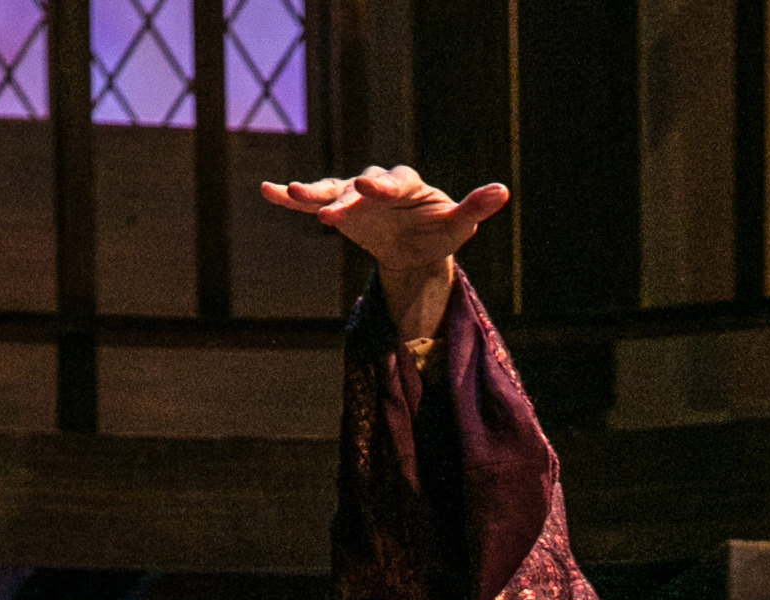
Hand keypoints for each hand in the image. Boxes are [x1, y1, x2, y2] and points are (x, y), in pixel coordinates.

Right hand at [261, 165, 508, 335]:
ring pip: (331, 190)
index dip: (382, 186)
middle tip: (329, 209)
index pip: (393, 182)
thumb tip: (502, 191)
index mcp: (407, 185)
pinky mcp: (338, 208)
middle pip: (357, 187)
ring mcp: (354, 195)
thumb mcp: (458, 226)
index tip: (368, 188)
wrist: (415, 246)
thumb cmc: (439, 232)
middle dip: (343, 196)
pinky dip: (290, 199)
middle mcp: (377, 184)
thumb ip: (474, 209)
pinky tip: (267, 192)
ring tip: (290, 193)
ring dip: (311, 192)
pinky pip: (312, 203)